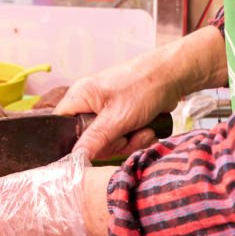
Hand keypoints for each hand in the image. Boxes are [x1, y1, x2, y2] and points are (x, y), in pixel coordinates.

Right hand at [54, 61, 179, 159]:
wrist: (174, 75)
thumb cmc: (144, 87)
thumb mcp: (117, 119)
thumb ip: (94, 141)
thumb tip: (75, 160)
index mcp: (79, 96)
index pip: (60, 126)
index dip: (72, 141)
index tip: (92, 148)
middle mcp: (89, 104)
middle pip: (87, 140)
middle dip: (112, 144)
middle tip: (127, 137)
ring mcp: (106, 111)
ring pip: (107, 142)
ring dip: (128, 142)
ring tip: (144, 131)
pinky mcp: (121, 116)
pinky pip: (122, 137)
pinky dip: (136, 138)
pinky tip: (148, 130)